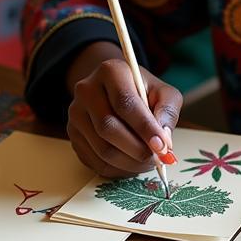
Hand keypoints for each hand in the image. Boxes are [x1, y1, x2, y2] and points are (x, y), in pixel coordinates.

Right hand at [64, 42, 181, 176]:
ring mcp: (76, 113)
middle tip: (157, 160)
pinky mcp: (73, 134)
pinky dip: (118, 169)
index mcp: (110, 71)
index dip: (144, 128)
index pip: (125, 103)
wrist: (115, 90)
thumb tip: (163, 139)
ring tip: (149, 162)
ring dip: (129, 162)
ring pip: (101, 148)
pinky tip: (132, 163)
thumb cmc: (143, 91)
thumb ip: (167, 111)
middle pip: (108, 128)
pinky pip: (94, 160)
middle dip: (137, 149)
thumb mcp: (163, 92)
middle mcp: (86, 90)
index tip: (162, 146)